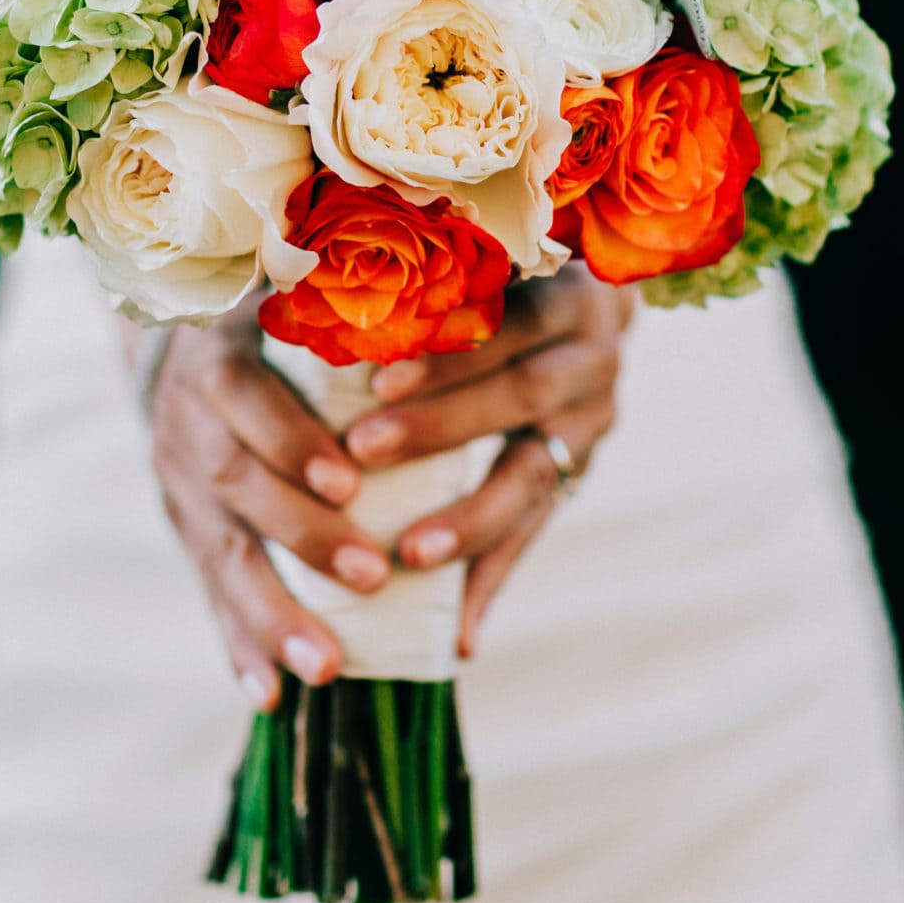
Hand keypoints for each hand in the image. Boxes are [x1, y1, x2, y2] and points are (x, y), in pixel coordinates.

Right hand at [146, 298, 389, 710]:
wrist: (185, 340)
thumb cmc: (278, 319)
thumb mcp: (295, 302)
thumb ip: (350, 316)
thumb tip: (449, 314)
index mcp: (219, 358)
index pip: (245, 397)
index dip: (291, 441)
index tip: (348, 483)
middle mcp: (188, 421)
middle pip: (234, 485)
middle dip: (301, 536)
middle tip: (371, 574)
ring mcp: (179, 481)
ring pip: (219, 554)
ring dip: (271, 613)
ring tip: (327, 664)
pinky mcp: (185, 529)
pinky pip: (208, 593)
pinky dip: (238, 645)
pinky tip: (269, 694)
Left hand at [342, 266, 631, 657]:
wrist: (583, 307)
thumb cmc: (495, 282)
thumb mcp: (481, 266)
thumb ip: (427, 278)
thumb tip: (312, 278)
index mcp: (564, 298)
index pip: (507, 320)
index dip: (444, 351)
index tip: (377, 377)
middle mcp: (590, 362)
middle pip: (519, 396)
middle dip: (440, 427)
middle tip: (363, 450)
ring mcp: (590, 425)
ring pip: (532, 478)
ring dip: (469, 521)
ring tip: (410, 557)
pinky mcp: (576, 477)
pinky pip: (535, 534)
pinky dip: (492, 582)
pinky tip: (461, 636)